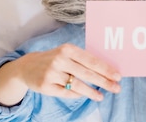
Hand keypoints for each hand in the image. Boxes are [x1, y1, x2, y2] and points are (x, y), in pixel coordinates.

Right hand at [0, 43, 121, 105]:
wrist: (28, 66)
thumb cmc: (54, 58)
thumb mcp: (67, 53)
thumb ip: (83, 59)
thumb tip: (106, 69)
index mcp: (68, 49)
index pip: (91, 60)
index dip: (105, 69)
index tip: (118, 76)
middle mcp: (60, 60)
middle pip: (87, 73)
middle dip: (104, 81)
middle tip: (116, 88)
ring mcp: (52, 74)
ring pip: (77, 85)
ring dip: (92, 92)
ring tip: (102, 96)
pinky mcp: (46, 86)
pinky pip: (67, 92)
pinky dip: (78, 94)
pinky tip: (86, 95)